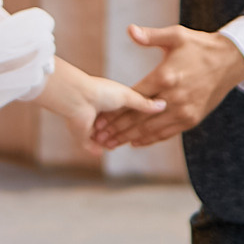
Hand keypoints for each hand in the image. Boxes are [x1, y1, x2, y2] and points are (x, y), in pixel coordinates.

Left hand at [35, 56, 165, 148]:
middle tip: (131, 141)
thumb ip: (144, 104)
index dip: (133, 121)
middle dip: (120, 134)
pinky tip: (100, 151)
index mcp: (110, 101)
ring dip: (108, 142)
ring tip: (114, 146)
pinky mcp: (82, 135)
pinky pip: (89, 145)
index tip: (143, 126)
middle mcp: (100, 113)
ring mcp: (90, 124)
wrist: (79, 98)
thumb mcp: (128, 96)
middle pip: (113, 127)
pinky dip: (94, 149)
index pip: (124, 115)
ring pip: (102, 138)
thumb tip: (164, 105)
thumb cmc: (102, 92)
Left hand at [90, 24, 243, 149]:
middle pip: (140, 117)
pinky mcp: (192, 118)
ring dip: (130, 137)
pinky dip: (150, 139)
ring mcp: (184, 110)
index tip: (99, 118)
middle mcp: (174, 97)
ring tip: (111, 143)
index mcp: (167, 76)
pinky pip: (167, 133)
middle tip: (99, 136)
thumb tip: (130, 30)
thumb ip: (151, 36)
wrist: (230, 61)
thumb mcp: (176, 35)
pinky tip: (135, 142)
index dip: (115, 110)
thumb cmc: (200, 45)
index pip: (134, 97)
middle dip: (118, 128)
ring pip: (151, 128)